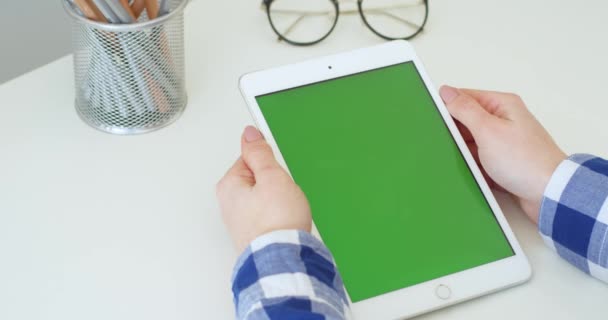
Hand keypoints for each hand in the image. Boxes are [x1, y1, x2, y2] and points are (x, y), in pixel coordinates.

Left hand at [216, 126, 311, 251]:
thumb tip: (249, 134)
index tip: (277, 170)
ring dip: (279, 200)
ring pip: (265, 197)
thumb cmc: (276, 222)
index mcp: (229, 185)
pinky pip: (268, 215)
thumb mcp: (272, 176)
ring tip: (286, 209)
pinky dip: (278, 216)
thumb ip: (259, 153)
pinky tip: (285, 221)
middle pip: (257, 178)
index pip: (249, 158)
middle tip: (283, 192)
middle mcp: (229, 203)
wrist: (284, 259)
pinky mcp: (253, 234)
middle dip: (275, 183)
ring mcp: (241, 221)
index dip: (269, 163)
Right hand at [439, 86, 566, 223]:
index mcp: (502, 105)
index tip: (430, 117)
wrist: (549, 194)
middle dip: (453, 133)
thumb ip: (465, 109)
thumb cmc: (525, 161)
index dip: (446, 107)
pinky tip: (466, 172)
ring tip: (459, 161)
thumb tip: (447, 92)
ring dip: (462, 152)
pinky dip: (471, 166)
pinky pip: (478, 160)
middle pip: (466, 121)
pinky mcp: (502, 162)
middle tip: (441, 143)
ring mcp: (503, 143)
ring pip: (470, 143)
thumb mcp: (488, 130)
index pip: (465, 97)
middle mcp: (504, 121)